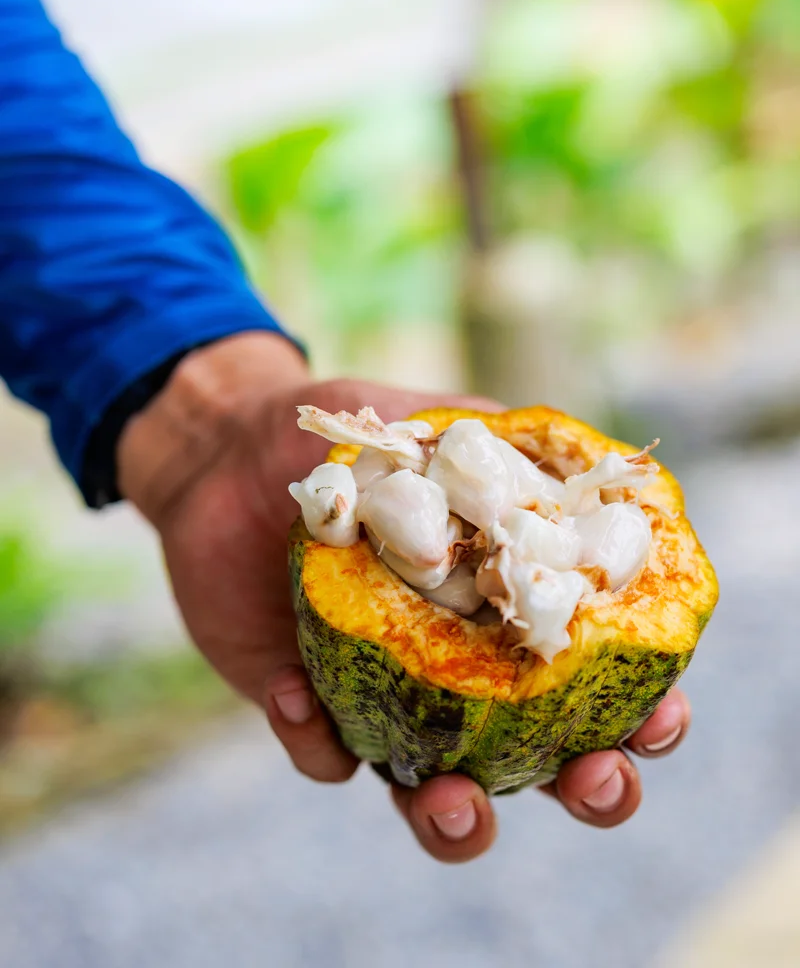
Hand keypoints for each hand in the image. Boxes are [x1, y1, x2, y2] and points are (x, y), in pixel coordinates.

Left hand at [118, 332, 691, 863]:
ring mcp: (384, 699)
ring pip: (436, 793)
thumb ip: (508, 449)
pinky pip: (321, 752)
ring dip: (456, 819)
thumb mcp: (432, 425)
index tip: (662, 709)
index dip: (642, 711)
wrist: (231, 451)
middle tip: (593, 781)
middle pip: (540, 762)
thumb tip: (597, 470)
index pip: (593, 680)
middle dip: (584, 787)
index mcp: (504, 614)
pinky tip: (299, 696)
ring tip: (455, 804)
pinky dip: (315, 740)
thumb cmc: (349, 438)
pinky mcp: (306, 706)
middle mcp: (456, 672)